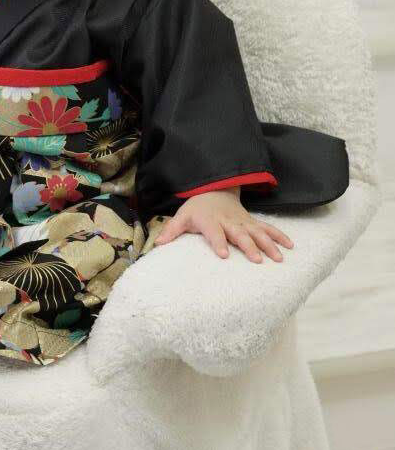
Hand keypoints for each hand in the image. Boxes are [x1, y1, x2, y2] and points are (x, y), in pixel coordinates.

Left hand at [153, 189, 293, 262]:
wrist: (214, 189)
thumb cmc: (197, 208)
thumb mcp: (182, 215)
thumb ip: (172, 230)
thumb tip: (159, 244)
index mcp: (210, 220)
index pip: (214, 232)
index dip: (218, 242)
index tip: (223, 255)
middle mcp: (229, 221)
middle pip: (239, 233)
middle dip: (248, 246)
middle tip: (257, 260)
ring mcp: (243, 221)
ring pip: (258, 232)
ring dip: (269, 244)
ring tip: (278, 258)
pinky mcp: (252, 222)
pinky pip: (268, 228)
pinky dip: (279, 236)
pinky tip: (290, 246)